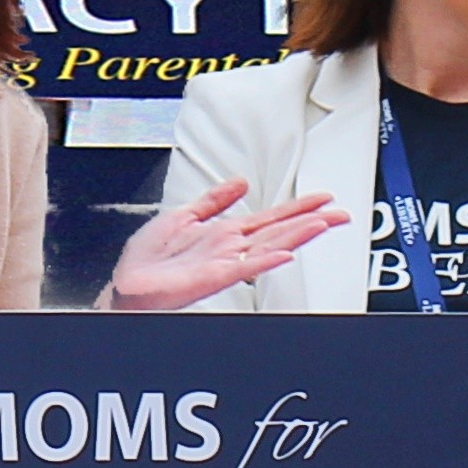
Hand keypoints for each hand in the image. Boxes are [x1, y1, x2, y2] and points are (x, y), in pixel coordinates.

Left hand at [106, 178, 349, 311]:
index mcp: (225, 234)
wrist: (127, 285)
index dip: (297, 208)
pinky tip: (285, 253)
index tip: (323, 199)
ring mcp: (224, 264)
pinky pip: (244, 269)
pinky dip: (265, 261)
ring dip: (298, 236)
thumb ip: (213, 199)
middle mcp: (230, 250)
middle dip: (310, 221)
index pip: (270, 219)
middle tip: (340, 213)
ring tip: (323, 225)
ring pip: (269, 247)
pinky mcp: (213, 278)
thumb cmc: (149, 259)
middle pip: (279, 231)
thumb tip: (240, 182)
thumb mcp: (183, 215)